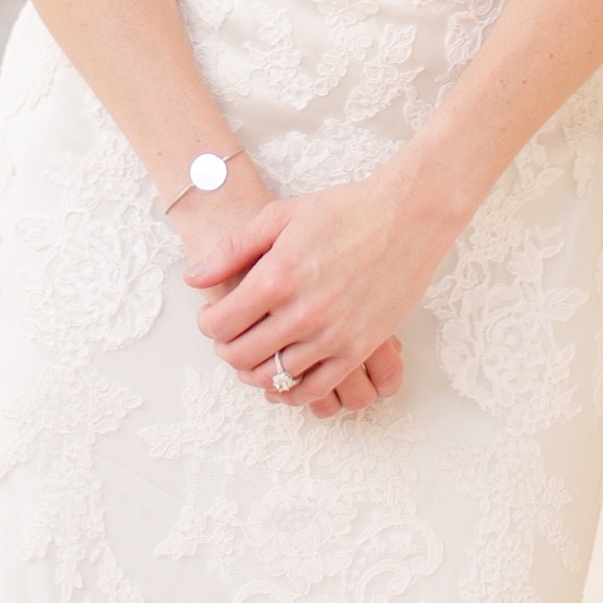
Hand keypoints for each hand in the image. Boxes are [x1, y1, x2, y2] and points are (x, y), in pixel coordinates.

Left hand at [181, 165, 458, 411]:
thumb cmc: (345, 211)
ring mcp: (333, 335)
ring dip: (256, 371)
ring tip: (258, 354)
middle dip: (226, 350)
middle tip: (230, 338)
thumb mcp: (281, 216)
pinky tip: (286, 377)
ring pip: (275, 377)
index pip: (221, 324)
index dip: (207, 324)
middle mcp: (302, 313)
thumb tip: (193, 278)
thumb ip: (232, 249)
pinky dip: (292, 391)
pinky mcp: (360, 348)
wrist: (408, 216)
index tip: (212, 317)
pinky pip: (315, 389)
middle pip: (242, 356)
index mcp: (277, 278)